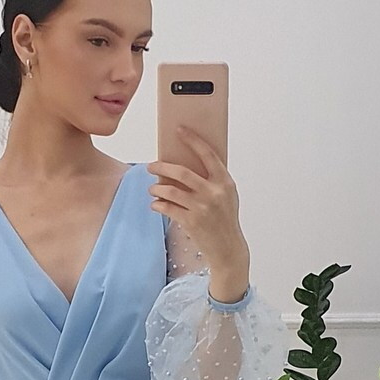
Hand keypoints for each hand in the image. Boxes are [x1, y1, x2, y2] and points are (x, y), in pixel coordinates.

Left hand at [148, 126, 249, 277]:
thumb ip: (213, 179)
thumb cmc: (225, 220)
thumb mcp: (227, 196)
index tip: (179, 130)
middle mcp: (213, 193)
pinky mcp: (191, 222)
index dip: (192, 140)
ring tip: (152, 189)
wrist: (228, 249)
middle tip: (151, 166)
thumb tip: (190, 162)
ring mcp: (202, 208)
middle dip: (162, 167)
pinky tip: (155, 204)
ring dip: (157, 188)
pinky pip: (168, 208)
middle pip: (182, 172)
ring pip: (171, 191)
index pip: (207, 154)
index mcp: (224, 182)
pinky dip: (158, 205)